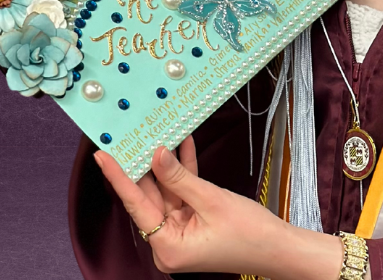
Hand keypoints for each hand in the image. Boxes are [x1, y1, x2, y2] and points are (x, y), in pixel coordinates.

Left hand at [93, 138, 344, 279]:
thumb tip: (155, 154)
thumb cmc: (250, 233)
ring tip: (155, 133)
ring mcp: (182, 233)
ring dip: (165, 165)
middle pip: (150, 198)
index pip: (137, 205)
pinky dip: (184, 173)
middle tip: (128, 137)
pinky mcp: (194, 224)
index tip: (102, 155)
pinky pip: (183, 194)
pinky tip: (182, 146)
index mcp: (168, 247)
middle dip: (143, 166)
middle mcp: (169, 242)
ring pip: (167, 192)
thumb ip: (179, 178)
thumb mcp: (210, 200)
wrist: (280, 249)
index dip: (119, 177)